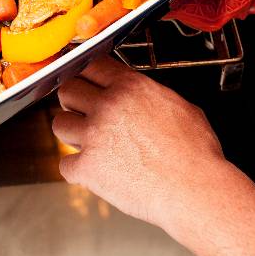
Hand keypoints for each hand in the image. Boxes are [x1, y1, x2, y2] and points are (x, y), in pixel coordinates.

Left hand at [53, 55, 228, 227]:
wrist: (194, 190)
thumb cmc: (195, 154)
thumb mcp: (178, 106)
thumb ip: (147, 94)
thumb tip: (136, 94)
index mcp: (130, 87)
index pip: (91, 65)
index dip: (86, 75)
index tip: (85, 83)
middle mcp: (108, 106)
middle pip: (67, 90)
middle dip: (73, 101)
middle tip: (83, 114)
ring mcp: (94, 136)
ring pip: (59, 124)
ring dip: (71, 133)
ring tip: (90, 143)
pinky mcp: (87, 167)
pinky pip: (64, 163)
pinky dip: (77, 169)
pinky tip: (94, 171)